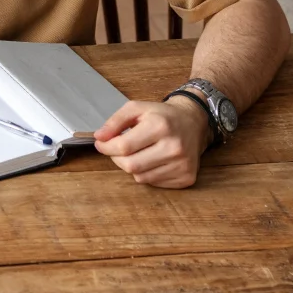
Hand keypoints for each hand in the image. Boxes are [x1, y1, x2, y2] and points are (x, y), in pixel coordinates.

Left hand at [93, 96, 210, 187]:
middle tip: (118, 149)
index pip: (124, 146)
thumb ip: (115, 121)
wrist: (193, 122)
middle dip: (117, 158)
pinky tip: (153, 160)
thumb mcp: (137, 108)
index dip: (107, 147)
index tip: (101, 144)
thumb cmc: (162, 115)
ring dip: (132, 167)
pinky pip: (154, 183)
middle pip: (131, 165)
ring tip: (138, 152)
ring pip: (141, 177)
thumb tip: (99, 138)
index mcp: (160, 125)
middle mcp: (174, 147)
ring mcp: (182, 165)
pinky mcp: (187, 178)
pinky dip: (147, 174)